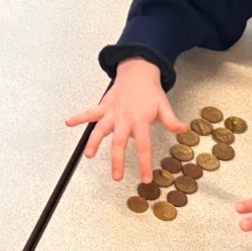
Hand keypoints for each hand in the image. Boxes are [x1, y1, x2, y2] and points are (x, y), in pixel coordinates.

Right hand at [65, 58, 184, 181]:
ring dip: (93, 142)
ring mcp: (112, 112)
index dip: (144, 163)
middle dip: (117, 160)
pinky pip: (89, 113)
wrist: (138, 71)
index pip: (143, 145)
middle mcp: (124, 118)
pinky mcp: (103, 107)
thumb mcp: (164, 106)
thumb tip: (182, 129)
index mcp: (140, 119)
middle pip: (119, 142)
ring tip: (88, 154)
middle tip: (116, 177)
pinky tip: (69, 123)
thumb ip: (171, 120)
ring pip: (100, 129)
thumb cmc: (150, 91)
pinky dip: (78, 117)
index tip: (144, 178)